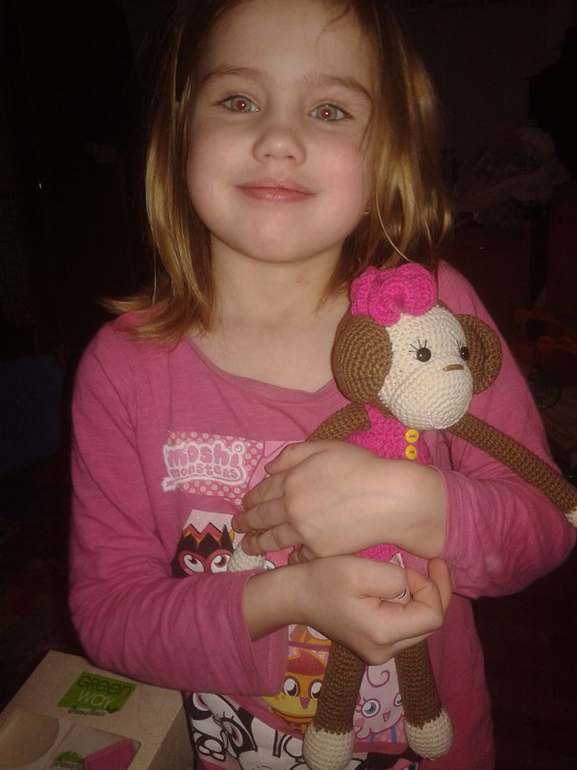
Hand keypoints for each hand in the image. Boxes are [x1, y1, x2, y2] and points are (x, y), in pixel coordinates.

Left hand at [234, 440, 445, 559]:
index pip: (261, 492)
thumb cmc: (362, 467)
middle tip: (237, 527)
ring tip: (248, 546)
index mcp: (291, 481)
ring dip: (257, 543)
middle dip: (246, 522)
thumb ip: (293, 454)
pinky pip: (297, 555)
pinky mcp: (320, 551)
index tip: (243, 505)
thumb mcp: (325, 447)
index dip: (250, 499)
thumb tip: (268, 468)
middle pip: (261, 518)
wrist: (390, 499)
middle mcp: (292, 508)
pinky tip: (284, 556)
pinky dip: (288, 556)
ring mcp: (304, 532)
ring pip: (273, 539)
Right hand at [243, 556, 450, 664]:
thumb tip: (412, 584)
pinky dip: (408, 606)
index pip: (433, 616)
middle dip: (432, 592)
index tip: (415, 565)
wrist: (294, 596)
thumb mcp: (359, 570)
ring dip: (420, 598)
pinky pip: (405, 626)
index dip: (431, 587)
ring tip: (410, 573)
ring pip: (420, 626)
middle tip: (427, 564)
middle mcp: (385, 652)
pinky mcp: (374, 646)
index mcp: (383, 634)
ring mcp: (379, 653)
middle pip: (430, 624)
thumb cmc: (323, 580)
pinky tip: (398, 587)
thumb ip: (394, 578)